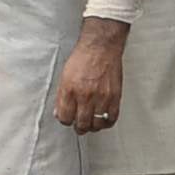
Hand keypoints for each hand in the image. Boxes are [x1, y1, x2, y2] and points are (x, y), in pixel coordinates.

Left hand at [51, 19, 127, 134]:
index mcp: (70, 90)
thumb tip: (59, 112)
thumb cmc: (83, 58)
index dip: (65, 120)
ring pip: (96, 124)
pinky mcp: (114, 97)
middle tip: (79, 125)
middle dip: (78, 127)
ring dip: (92, 126)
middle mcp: (85, 95)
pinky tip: (103, 120)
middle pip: (81, 124)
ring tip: (91, 122)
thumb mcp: (64, 76)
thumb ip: (61, 96)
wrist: (100, 47)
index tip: (68, 119)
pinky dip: (106, 123)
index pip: (65, 118)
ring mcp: (101, 97)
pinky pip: (111, 119)